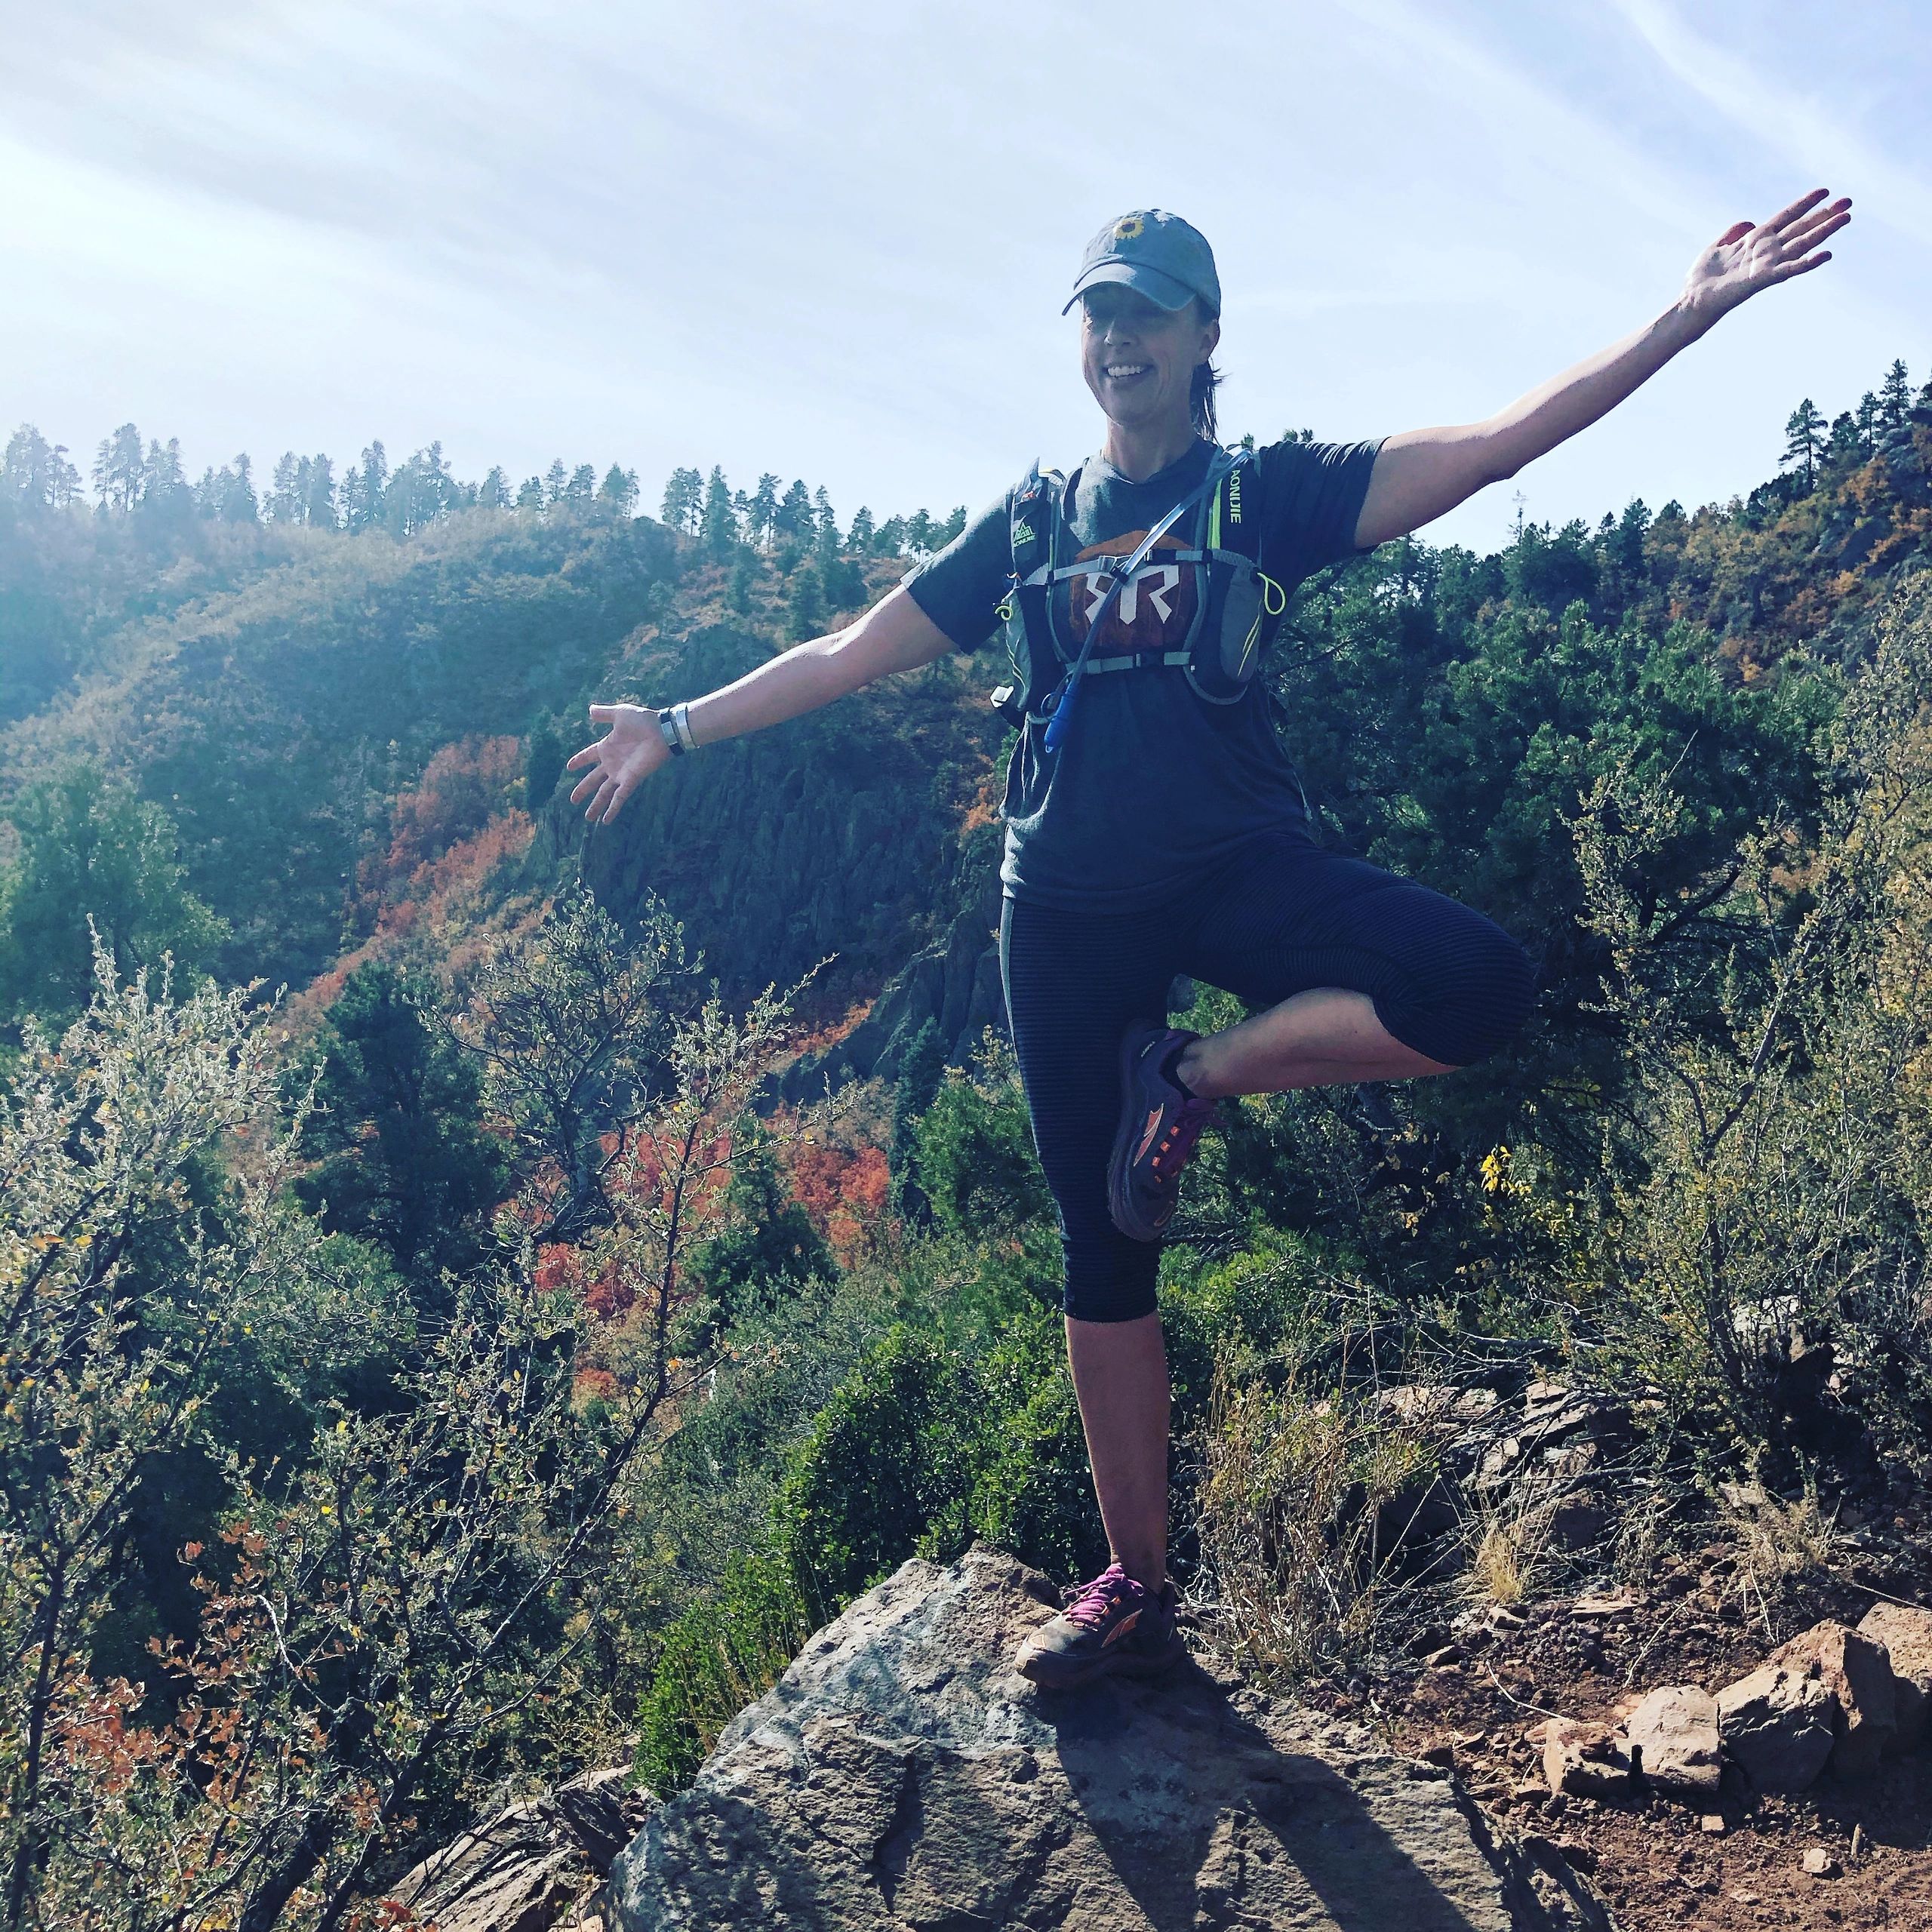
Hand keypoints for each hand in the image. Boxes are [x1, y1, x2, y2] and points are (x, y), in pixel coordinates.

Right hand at [565, 702, 667, 824]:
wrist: (662, 731)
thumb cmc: (643, 721)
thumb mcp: (619, 714)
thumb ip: (604, 713)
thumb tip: (590, 710)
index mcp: (607, 748)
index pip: (588, 756)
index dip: (579, 761)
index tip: (569, 767)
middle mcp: (612, 763)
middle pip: (593, 780)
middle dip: (583, 790)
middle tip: (573, 800)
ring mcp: (621, 774)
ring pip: (604, 793)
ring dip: (596, 805)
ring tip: (588, 817)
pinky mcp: (630, 780)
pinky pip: (619, 798)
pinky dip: (612, 809)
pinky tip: (605, 821)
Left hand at [1680, 188, 1849, 329]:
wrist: (1692, 301)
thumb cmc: (1702, 278)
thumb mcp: (1717, 247)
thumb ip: (1733, 232)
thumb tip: (1748, 222)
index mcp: (1757, 240)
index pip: (1786, 217)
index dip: (1804, 204)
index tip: (1825, 191)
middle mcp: (1767, 251)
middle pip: (1801, 228)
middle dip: (1825, 215)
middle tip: (1849, 202)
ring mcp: (1767, 264)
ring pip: (1802, 244)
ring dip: (1825, 231)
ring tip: (1846, 218)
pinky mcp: (1762, 279)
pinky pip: (1789, 270)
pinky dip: (1807, 263)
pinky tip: (1826, 254)